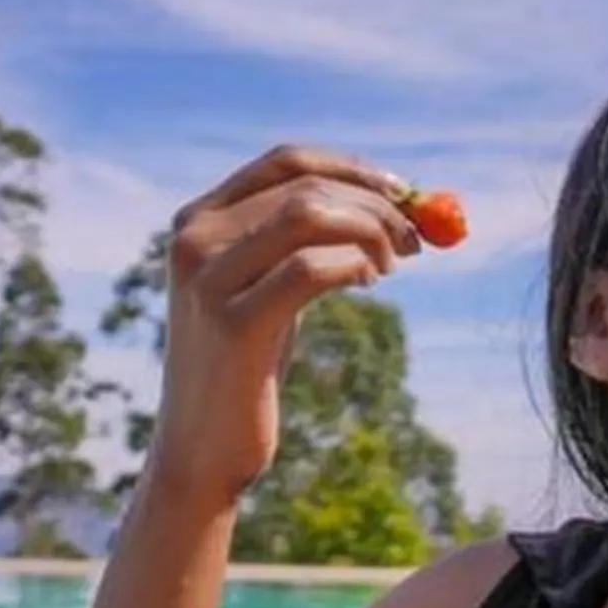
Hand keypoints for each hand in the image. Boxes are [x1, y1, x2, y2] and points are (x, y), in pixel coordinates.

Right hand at [148, 145, 418, 501]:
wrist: (202, 446)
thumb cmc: (246, 366)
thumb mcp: (266, 290)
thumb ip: (304, 244)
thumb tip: (396, 204)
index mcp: (198, 220)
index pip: (284, 162)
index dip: (352, 168)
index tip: (402, 191)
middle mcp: (194, 240)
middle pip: (305, 188)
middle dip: (374, 206)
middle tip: (413, 238)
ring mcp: (208, 280)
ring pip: (309, 216)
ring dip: (368, 232)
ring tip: (390, 265)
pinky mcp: (233, 323)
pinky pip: (310, 268)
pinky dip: (353, 264)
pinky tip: (368, 282)